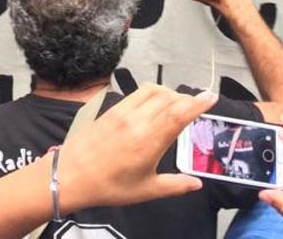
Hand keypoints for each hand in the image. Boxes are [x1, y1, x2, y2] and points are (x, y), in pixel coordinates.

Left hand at [56, 85, 215, 211]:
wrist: (71, 175)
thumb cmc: (110, 186)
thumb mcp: (146, 191)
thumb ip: (174, 185)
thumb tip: (197, 183)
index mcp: (149, 141)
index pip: (179, 114)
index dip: (197, 103)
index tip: (211, 96)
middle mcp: (138, 121)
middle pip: (169, 98)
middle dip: (187, 98)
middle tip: (197, 105)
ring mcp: (123, 112)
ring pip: (153, 90)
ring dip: (169, 92)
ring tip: (177, 103)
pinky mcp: (111, 109)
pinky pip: (136, 92)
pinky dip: (152, 92)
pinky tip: (154, 102)